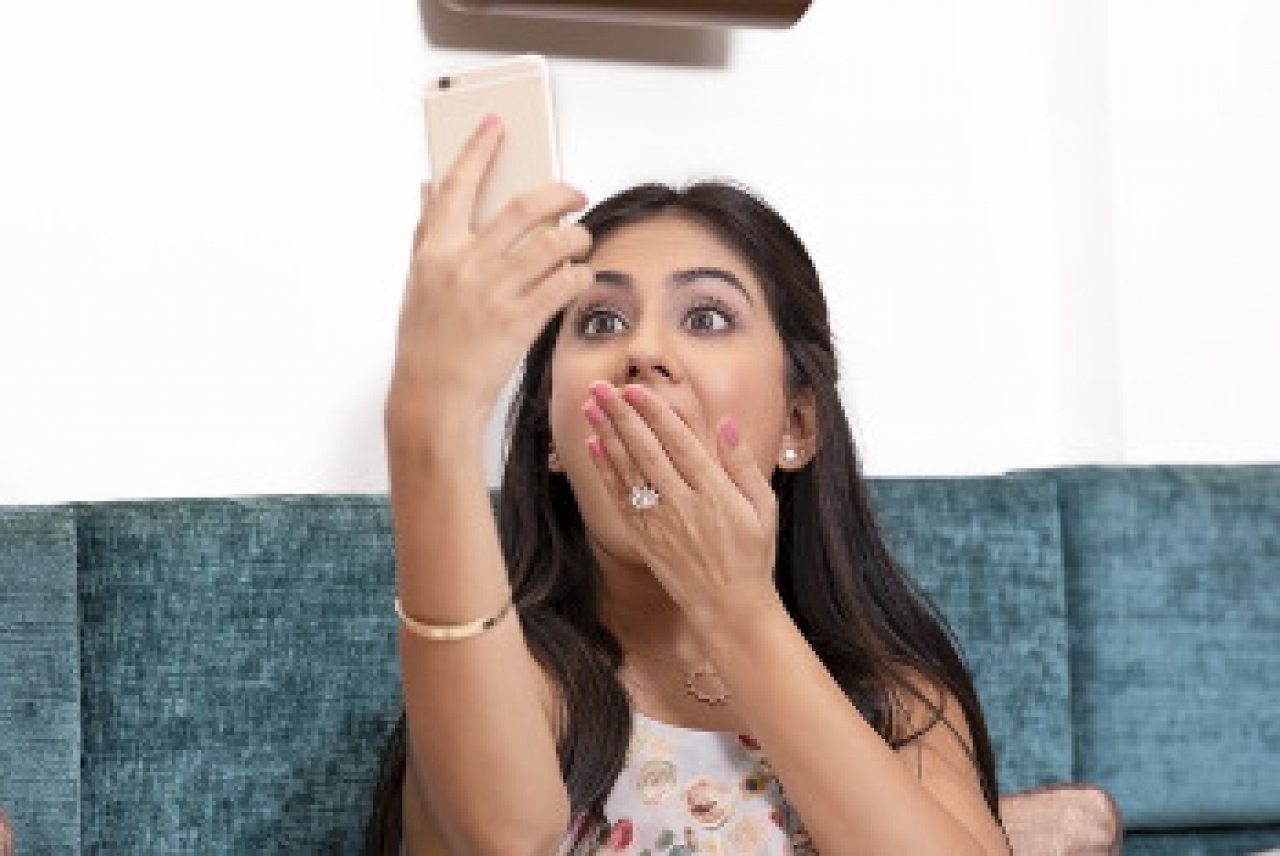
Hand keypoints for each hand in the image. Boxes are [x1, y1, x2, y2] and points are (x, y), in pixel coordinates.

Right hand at [387, 116, 594, 434]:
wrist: (432, 397)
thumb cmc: (426, 341)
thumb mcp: (419, 282)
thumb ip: (427, 232)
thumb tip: (428, 187)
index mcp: (436, 249)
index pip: (457, 184)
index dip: (478, 149)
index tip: (496, 124)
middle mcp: (466, 264)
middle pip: (524, 206)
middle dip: (560, 193)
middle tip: (576, 194)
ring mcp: (495, 292)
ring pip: (555, 243)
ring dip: (578, 238)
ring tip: (582, 243)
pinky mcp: (520, 321)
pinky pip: (564, 284)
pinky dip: (579, 275)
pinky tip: (580, 277)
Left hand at [582, 381, 782, 628]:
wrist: (729, 608)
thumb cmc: (752, 555)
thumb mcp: (763, 507)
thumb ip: (742, 464)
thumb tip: (727, 424)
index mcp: (715, 493)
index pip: (679, 444)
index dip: (655, 415)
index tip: (635, 389)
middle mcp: (683, 505)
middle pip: (646, 452)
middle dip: (621, 416)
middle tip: (600, 387)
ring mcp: (660, 523)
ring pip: (628, 471)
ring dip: (607, 436)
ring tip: (591, 407)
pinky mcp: (644, 538)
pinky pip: (621, 498)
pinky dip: (606, 472)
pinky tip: (594, 447)